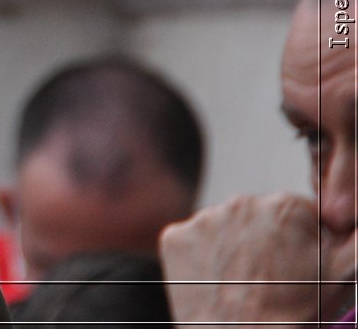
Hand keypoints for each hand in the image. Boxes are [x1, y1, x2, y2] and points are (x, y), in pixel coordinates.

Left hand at [161, 193, 351, 326]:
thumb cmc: (294, 314)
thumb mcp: (344, 273)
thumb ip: (352, 238)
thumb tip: (352, 219)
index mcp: (287, 205)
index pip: (297, 215)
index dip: (300, 243)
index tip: (298, 265)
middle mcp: (242, 202)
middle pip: (258, 219)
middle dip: (265, 243)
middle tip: (270, 279)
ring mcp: (204, 218)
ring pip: (225, 230)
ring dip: (233, 250)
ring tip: (244, 284)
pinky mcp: (175, 237)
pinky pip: (192, 242)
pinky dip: (201, 259)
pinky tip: (216, 282)